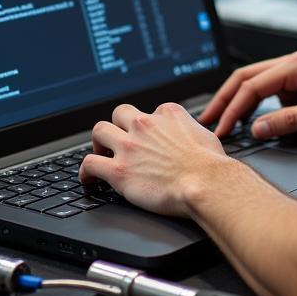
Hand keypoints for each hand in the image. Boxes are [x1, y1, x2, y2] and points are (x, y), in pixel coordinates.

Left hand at [78, 102, 227, 216]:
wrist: (206, 183)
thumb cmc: (211, 165)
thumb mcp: (204, 133)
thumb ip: (190, 130)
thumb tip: (191, 137)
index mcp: (167, 113)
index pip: (148, 111)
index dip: (146, 126)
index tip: (146, 138)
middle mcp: (145, 124)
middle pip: (119, 113)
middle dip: (117, 126)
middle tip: (118, 141)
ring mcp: (130, 146)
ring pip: (99, 131)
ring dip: (98, 143)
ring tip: (100, 154)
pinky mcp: (119, 170)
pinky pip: (89, 163)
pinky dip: (85, 171)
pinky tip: (89, 178)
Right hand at [199, 51, 296, 139]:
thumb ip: (289, 121)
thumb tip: (257, 128)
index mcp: (296, 65)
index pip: (253, 84)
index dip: (233, 107)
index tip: (222, 127)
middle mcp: (292, 65)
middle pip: (246, 78)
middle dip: (224, 100)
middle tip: (207, 120)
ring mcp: (294, 74)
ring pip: (254, 84)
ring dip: (236, 102)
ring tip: (220, 121)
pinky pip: (267, 93)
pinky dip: (252, 106)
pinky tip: (244, 120)